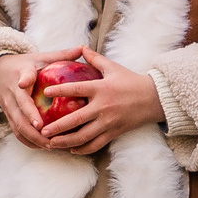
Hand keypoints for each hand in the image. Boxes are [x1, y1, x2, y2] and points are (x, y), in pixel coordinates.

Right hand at [0, 48, 77, 151]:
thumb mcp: (40, 58)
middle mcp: (13, 93)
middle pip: (19, 111)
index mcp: (21, 75)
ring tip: (50, 146)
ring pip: (18, 126)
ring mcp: (9, 107)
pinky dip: (28, 142)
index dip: (24, 80)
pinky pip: (17, 132)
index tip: (25, 84)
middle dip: (32, 124)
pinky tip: (43, 147)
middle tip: (48, 135)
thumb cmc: (25, 66)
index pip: (22, 77)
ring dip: (32, 138)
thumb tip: (82, 47)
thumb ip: (61, 55)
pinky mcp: (8, 116)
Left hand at [39, 48, 162, 155]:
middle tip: (42, 131)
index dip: (59, 90)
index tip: (45, 93)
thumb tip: (81, 47)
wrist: (155, 99)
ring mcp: (108, 122)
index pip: (76, 89)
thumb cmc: (132, 81)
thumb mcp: (113, 68)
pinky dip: (82, 149)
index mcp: (101, 89)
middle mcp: (103, 107)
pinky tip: (71, 150)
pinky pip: (95, 144)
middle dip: (57, 127)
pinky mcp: (114, 133)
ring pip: (83, 137)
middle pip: (75, 120)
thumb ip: (95, 59)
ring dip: (66, 142)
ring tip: (51, 144)